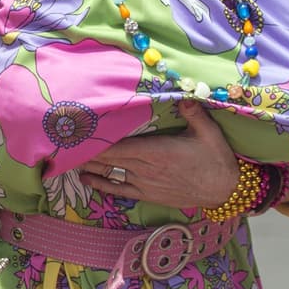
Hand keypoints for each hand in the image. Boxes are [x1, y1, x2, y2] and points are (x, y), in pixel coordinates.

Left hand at [79, 101, 239, 209]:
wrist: (225, 191)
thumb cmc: (216, 159)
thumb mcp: (208, 132)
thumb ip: (193, 112)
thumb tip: (184, 94)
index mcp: (156, 151)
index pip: (118, 146)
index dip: (96, 140)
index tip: (78, 133)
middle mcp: (145, 168)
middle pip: (108, 159)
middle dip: (86, 151)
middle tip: (63, 143)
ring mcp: (145, 183)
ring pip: (110, 173)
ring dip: (89, 166)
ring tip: (66, 158)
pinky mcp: (148, 194)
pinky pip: (120, 190)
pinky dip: (101, 185)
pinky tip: (86, 180)